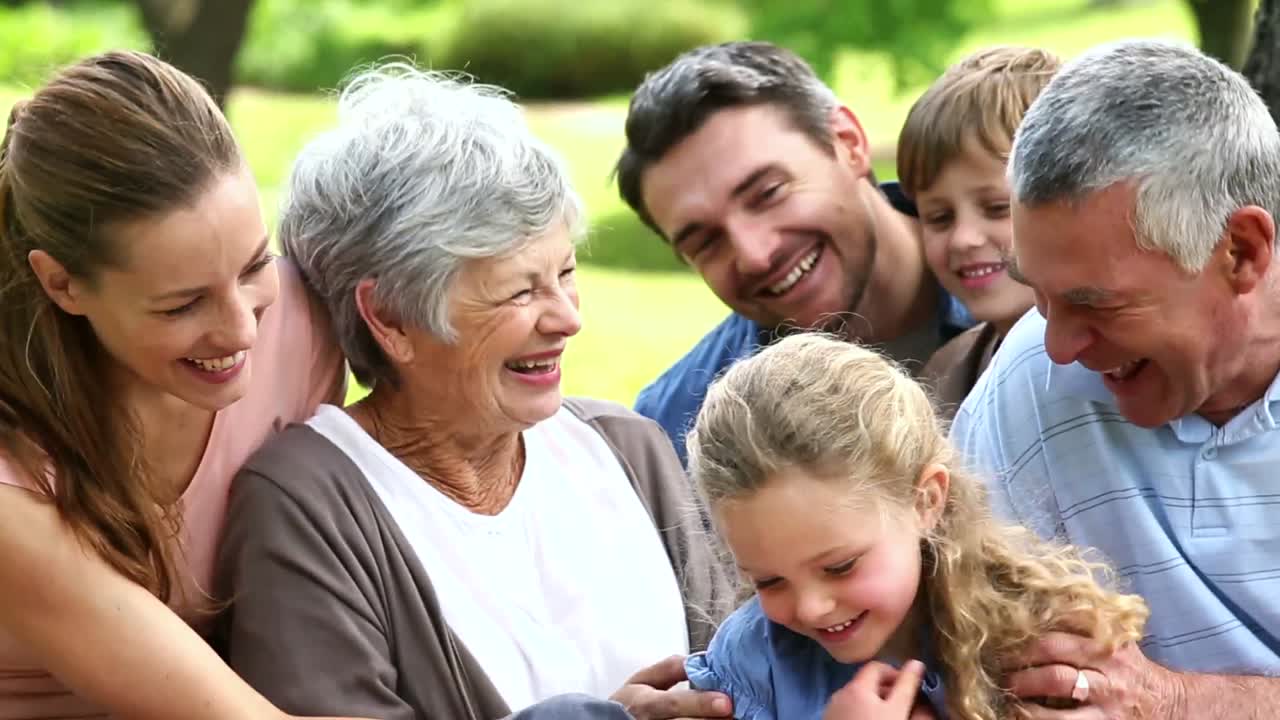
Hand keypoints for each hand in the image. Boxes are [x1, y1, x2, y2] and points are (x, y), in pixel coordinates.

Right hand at [610, 655, 732, 718]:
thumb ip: (669, 668)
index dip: (701, 703)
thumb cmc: (629, 705)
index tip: (726, 702)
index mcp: (646, 705)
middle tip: (738, 711)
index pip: (674, 704)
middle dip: (714, 719)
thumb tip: (700, 659)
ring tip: (736, 718)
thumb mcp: (641, 681)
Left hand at [823, 659, 927, 719]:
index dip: (896, 673)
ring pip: (858, 698)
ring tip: (890, 716)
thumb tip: (917, 663)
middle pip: (866, 683)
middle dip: (887, 690)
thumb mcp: (897, 710)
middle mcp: (841, 693)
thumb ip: (907, 686)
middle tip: (905, 705)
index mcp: (857, 687)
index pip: (877, 667)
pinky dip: (862, 713)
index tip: (911, 689)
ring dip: (875, 702)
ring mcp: (833, 709)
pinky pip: (849, 710)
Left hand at [1003, 631, 1181, 718]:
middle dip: (1021, 669)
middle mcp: (1107, 676)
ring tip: (1008, 696)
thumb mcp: (1115, 639)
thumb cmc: (1133, 668)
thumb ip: (1084, 621)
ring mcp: (1106, 707)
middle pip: (1055, 669)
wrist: (1173, 705)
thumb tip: (1043, 595)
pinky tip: (1022, 716)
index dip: (1024, 639)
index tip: (1000, 638)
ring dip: (1027, 702)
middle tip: (998, 668)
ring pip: (1058, 705)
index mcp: (1106, 647)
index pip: (1058, 638)